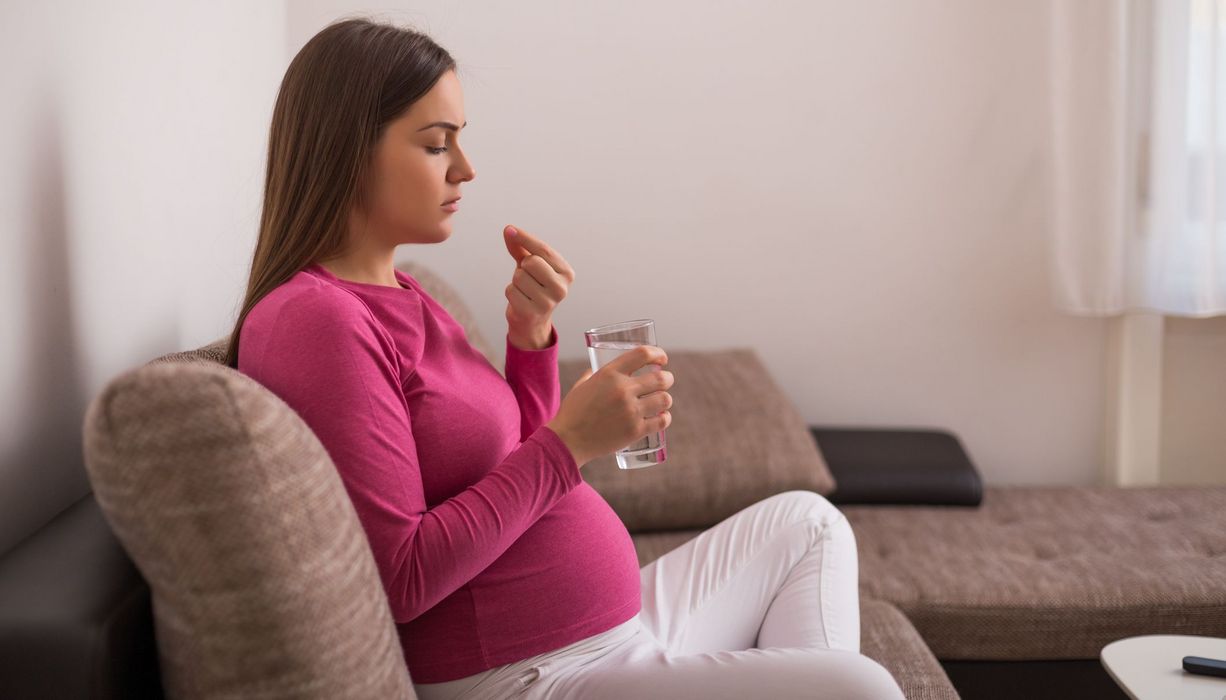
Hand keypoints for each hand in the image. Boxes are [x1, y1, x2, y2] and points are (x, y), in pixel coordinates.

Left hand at [503, 225, 575, 348]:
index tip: (510, 229)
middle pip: (531, 262)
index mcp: (566, 273)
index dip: (524, 238)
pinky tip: (520, 300)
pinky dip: (511, 293)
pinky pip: (511, 291)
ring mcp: (548, 302)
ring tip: (524, 290)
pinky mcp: (532, 312)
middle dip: (523, 267)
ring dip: (516, 282)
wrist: (532, 320)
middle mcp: (561, 288)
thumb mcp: (530, 265)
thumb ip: (521, 247)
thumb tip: (509, 230)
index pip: (543, 250)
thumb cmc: (532, 287)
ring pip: (519, 277)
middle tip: (528, 278)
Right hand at [547, 345, 672, 467]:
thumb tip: (597, 369)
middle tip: (665, 381)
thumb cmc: (572, 412)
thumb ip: (592, 375)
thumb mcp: (581, 385)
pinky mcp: (635, 431)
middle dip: (667, 378)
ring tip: (661, 401)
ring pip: (665, 399)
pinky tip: (661, 417)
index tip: (662, 359)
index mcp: (609, 373)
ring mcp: (630, 411)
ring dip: (666, 399)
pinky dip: (664, 418)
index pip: (643, 354)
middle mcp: (623, 390)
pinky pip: (662, 421)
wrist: (568, 440)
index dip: (658, 353)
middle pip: (661, 378)